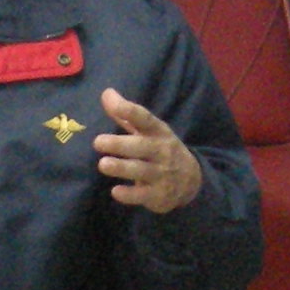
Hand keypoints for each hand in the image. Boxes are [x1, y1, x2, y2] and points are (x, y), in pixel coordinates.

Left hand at [94, 88, 202, 212]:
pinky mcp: (158, 195)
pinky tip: (116, 192)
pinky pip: (143, 195)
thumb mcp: (149, 131)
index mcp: (158, 132)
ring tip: (103, 165)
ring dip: (122, 168)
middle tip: (97, 142)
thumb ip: (127, 115)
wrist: (192, 180)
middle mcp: (162, 151)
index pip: (145, 119)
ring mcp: (161, 174)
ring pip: (141, 170)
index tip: (112, 103)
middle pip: (142, 146)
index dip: (129, 110)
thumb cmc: (162, 149)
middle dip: (120, 144)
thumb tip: (106, 94)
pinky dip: (130, 195)